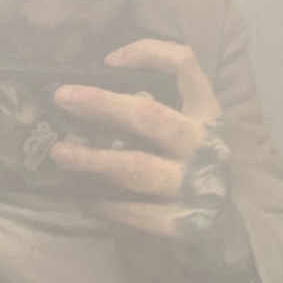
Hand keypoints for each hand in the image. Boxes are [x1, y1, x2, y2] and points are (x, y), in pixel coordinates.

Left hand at [48, 39, 224, 236]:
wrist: (223, 229)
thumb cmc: (189, 169)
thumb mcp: (183, 132)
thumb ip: (152, 113)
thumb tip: (92, 98)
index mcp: (205, 113)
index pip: (185, 66)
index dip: (148, 54)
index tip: (109, 60)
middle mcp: (202, 144)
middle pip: (150, 117)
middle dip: (101, 105)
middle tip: (63, 98)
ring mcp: (193, 185)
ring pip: (136, 167)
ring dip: (93, 159)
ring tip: (59, 153)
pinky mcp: (179, 222)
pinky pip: (133, 212)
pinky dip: (102, 203)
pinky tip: (79, 196)